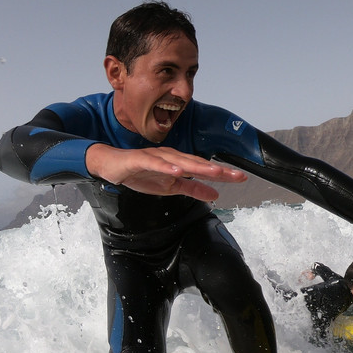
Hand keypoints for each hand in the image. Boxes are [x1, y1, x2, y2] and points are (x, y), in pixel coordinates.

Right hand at [85, 144, 246, 200]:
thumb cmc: (140, 173)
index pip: (204, 168)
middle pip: (197, 163)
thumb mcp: (171, 187)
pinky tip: (176, 170)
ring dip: (196, 166)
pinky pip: (154, 163)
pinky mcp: (139, 160)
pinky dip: (165, 166)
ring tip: (213, 171)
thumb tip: (215, 195)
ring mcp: (155, 157)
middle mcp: (170, 157)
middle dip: (216, 169)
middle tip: (234, 174)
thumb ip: (193, 189)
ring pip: (179, 161)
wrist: (111, 165)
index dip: (223, 173)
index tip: (241, 178)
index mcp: (179, 163)